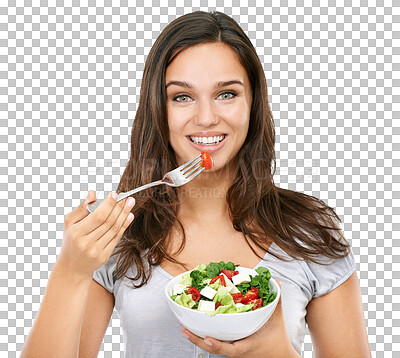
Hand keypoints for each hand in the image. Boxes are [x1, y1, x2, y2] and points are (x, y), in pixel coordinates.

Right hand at [57, 190, 134, 276]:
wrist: (72, 267)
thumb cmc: (71, 241)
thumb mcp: (69, 223)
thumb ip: (81, 208)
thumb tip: (92, 193)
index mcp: (76, 233)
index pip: (97, 216)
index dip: (108, 204)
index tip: (115, 194)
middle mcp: (87, 243)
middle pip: (108, 222)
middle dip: (119, 207)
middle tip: (127, 197)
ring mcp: (97, 251)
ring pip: (115, 229)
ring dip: (124, 214)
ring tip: (130, 203)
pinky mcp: (104, 256)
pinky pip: (117, 237)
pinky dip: (124, 225)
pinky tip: (129, 215)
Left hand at [181, 280, 299, 357]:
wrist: (281, 357)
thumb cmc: (278, 340)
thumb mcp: (277, 320)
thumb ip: (276, 301)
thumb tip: (276, 283)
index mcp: (247, 344)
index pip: (231, 348)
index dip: (217, 344)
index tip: (206, 337)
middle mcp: (238, 351)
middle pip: (215, 349)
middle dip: (198, 341)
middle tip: (185, 330)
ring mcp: (235, 352)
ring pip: (214, 349)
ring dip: (198, 340)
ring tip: (185, 330)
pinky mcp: (233, 350)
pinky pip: (217, 346)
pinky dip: (206, 339)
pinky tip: (198, 331)